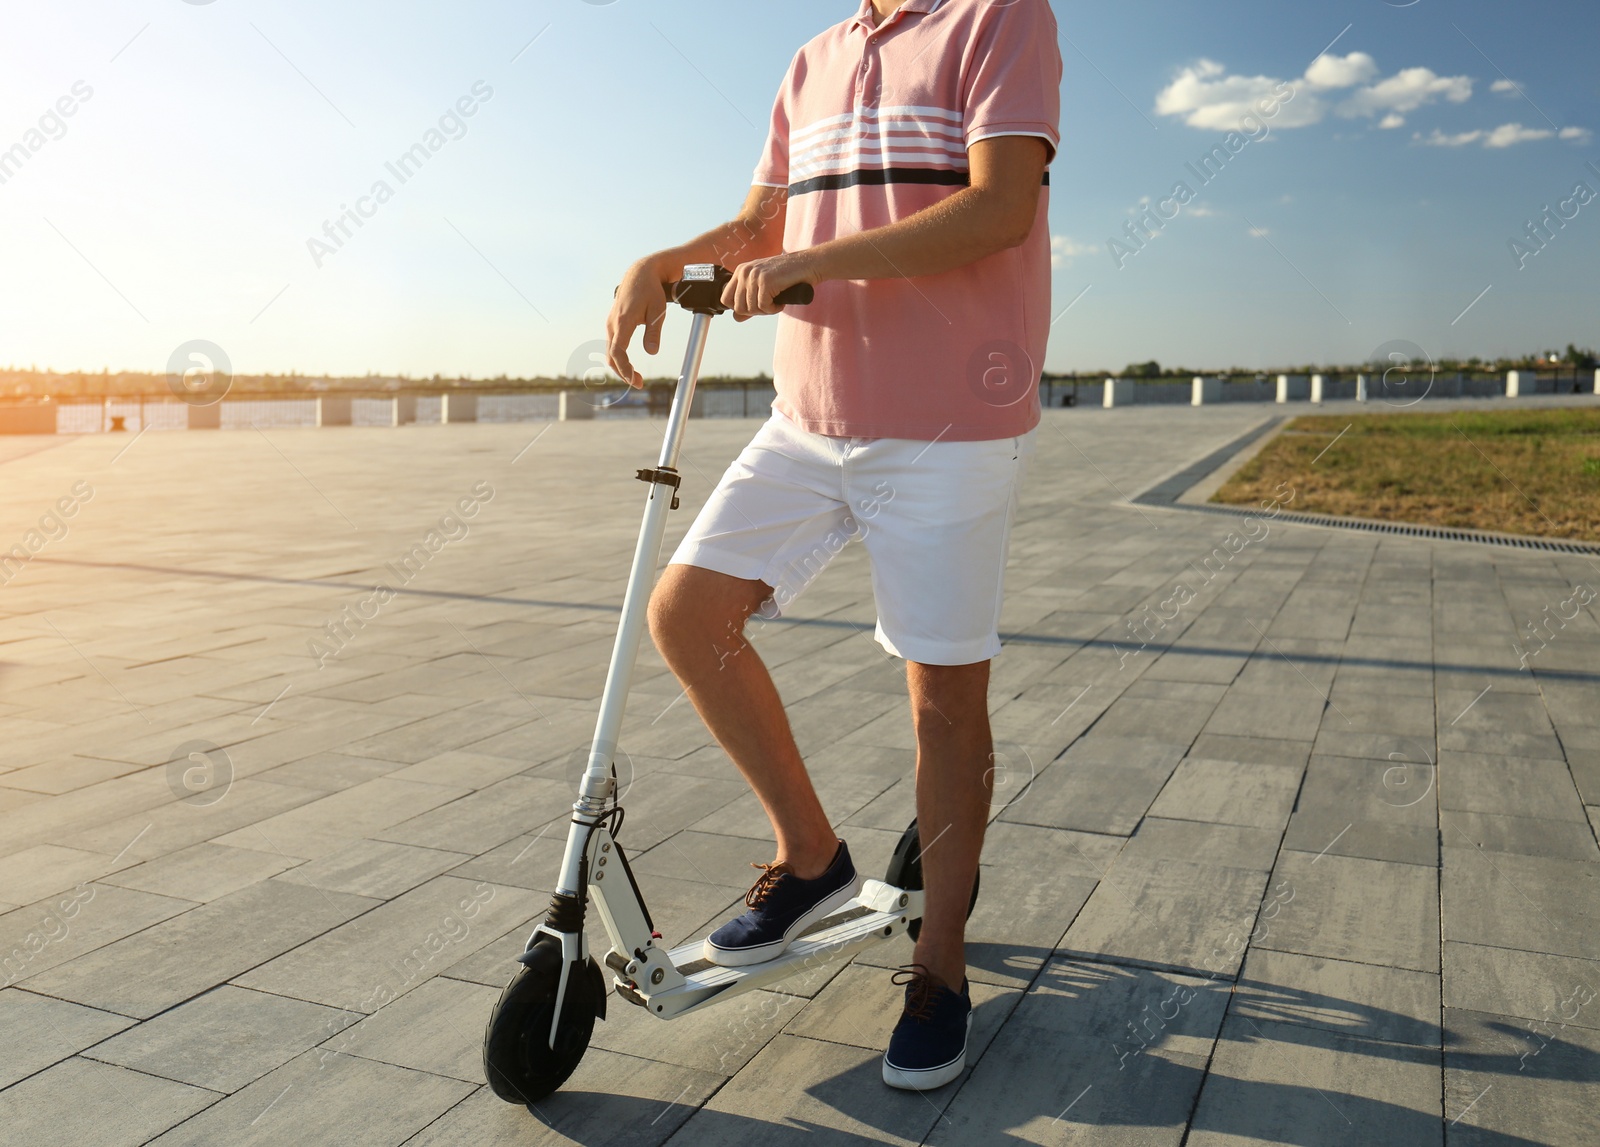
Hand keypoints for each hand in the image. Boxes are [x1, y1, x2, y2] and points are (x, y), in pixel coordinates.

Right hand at [606, 258, 670, 387]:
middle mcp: (613, 324)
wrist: (639, 274)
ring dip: (620, 367)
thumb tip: (651, 352)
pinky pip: (612, 345)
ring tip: (636, 377)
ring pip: (610, 352)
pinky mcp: (613, 324)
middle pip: (611, 356)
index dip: (624, 369)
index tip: (634, 380)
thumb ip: (653, 332)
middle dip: (623, 373)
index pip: (618, 352)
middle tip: (639, 383)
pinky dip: (618, 358)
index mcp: (623, 321)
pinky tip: (628, 365)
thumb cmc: (651, 291)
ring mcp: (611, 324)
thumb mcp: (658, 311)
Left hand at [722, 253, 815, 320]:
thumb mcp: (762, 286)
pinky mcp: (766, 281)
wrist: (807, 264)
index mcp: (740, 271)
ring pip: (751, 309)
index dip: (739, 308)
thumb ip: (748, 301)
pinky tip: (780, 302)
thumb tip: (736, 318)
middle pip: (738, 307)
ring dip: (766, 311)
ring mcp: (754, 276)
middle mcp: (744, 272)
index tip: (755, 306)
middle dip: (754, 312)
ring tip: (776, 302)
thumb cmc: (786, 276)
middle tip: (768, 305)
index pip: (726, 299)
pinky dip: (774, 309)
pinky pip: (764, 307)